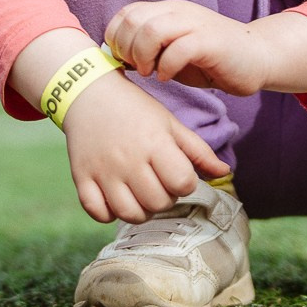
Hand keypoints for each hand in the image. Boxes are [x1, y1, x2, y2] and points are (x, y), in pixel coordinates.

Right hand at [10, 26, 227, 222]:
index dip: (185, 183)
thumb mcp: (169, 122)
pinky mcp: (81, 177)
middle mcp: (129, 160)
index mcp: (155, 143)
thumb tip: (224, 172)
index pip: (183, 184)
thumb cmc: (134, 108)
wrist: (87, 92)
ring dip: (140, 210)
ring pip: (130, 214)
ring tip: (139, 194)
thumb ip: (198, 150)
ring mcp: (103, 171)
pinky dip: (108, 213)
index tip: (176, 173)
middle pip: (158, 203)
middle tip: (157, 183)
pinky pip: (98, 213)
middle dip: (164, 197)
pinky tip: (114, 198)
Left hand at [104, 2, 306, 97]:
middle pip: (134, 20)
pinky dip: (166, 66)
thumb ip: (149, 50)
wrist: (258, 57)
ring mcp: (195, 24)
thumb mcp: (173, 51)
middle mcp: (179, 12)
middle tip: (136, 68)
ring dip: (143, 55)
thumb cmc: (211, 60)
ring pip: (152, 29)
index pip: (127, 13)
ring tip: (149, 73)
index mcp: (167, 11)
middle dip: (126, 48)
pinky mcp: (211, 42)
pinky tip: (167, 77)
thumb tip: (117, 59)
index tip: (123, 60)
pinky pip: (179, 48)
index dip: (116, 37)